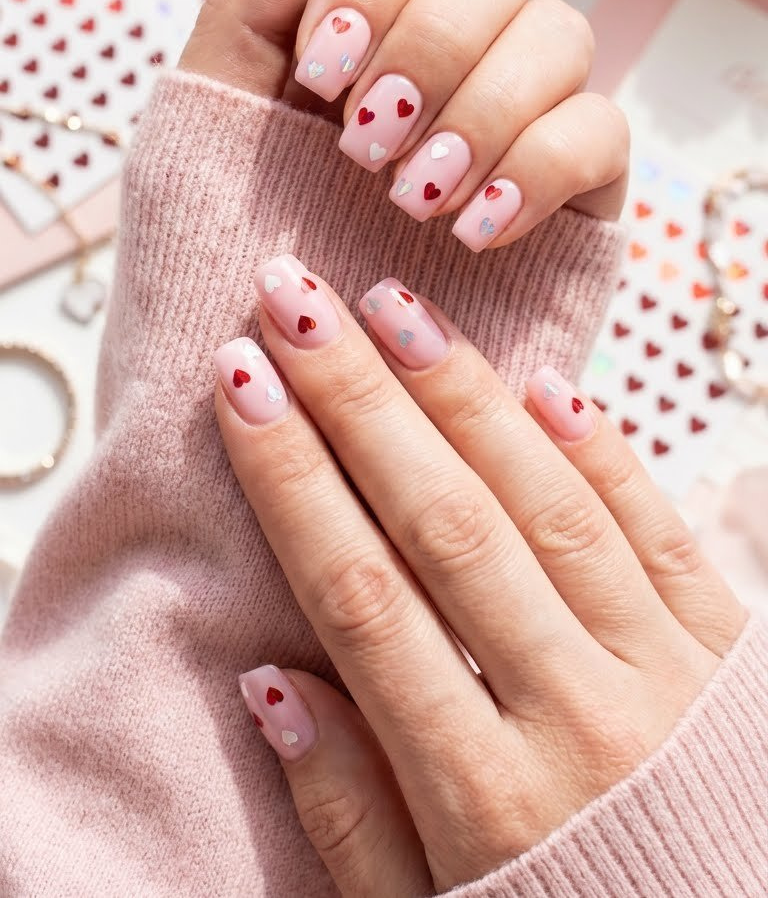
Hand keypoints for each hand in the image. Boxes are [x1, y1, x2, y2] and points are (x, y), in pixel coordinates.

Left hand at [180, 0, 627, 248]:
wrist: (284, 390)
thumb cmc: (229, 249)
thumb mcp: (210, 121)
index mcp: (357, 18)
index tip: (317, 73)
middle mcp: (446, 51)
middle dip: (429, 46)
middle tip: (363, 144)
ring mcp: (518, 114)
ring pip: (561, 33)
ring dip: (484, 107)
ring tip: (411, 198)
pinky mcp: (575, 188)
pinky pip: (603, 129)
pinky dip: (539, 169)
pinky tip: (473, 230)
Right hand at [214, 260, 745, 896]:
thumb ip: (350, 816)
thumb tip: (273, 682)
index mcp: (489, 800)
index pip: (364, 598)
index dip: (293, 480)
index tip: (242, 385)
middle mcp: (583, 720)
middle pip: (446, 524)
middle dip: (359, 400)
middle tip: (294, 301)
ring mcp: (672, 677)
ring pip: (548, 504)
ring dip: (462, 395)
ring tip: (391, 309)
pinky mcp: (735, 656)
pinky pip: (661, 531)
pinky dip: (600, 452)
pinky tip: (540, 382)